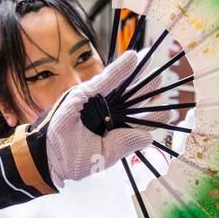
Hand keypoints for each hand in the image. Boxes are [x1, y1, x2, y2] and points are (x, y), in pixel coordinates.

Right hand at [45, 50, 169, 187]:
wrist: (47, 158)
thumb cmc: (72, 160)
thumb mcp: (104, 156)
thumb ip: (125, 144)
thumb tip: (148, 137)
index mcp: (115, 131)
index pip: (140, 120)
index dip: (155, 113)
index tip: (171, 108)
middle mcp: (107, 115)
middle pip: (133, 98)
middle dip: (150, 86)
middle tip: (166, 73)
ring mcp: (96, 103)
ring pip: (123, 85)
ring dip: (139, 71)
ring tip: (154, 57)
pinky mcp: (84, 94)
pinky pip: (105, 80)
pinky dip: (119, 69)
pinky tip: (134, 58)